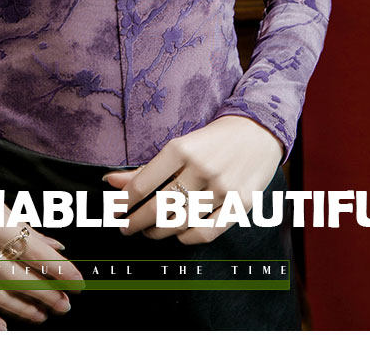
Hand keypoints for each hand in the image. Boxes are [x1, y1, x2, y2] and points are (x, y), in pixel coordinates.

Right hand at [0, 157, 83, 329]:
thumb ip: (21, 224)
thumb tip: (56, 247)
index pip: (30, 248)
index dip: (57, 269)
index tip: (78, 283)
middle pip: (14, 277)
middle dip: (45, 294)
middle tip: (65, 304)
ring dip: (21, 309)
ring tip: (42, 314)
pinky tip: (4, 326)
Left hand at [103, 115, 283, 244]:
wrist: (259, 131)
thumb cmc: (214, 138)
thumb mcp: (180, 144)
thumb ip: (147, 167)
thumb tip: (110, 182)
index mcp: (182, 147)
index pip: (143, 184)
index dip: (124, 203)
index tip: (115, 212)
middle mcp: (201, 167)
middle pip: (159, 206)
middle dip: (136, 222)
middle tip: (126, 228)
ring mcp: (221, 187)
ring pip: (180, 222)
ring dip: (158, 232)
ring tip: (149, 231)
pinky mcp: (239, 203)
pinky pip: (207, 232)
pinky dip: (187, 238)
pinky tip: (178, 235)